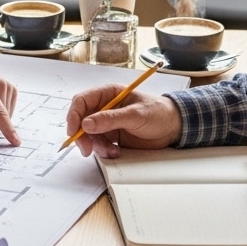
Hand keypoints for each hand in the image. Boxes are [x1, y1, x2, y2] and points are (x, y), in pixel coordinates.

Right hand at [64, 86, 181, 158]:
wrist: (173, 127)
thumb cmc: (158, 113)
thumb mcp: (135, 115)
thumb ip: (111, 119)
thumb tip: (87, 124)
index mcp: (108, 94)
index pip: (82, 101)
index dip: (74, 115)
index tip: (73, 131)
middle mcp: (105, 107)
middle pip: (81, 120)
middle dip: (82, 136)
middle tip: (86, 149)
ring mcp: (108, 122)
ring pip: (89, 135)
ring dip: (96, 146)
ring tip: (111, 151)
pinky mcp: (112, 136)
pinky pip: (99, 144)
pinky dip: (104, 151)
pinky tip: (116, 151)